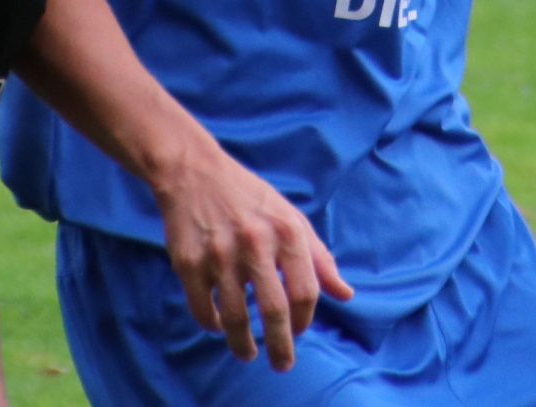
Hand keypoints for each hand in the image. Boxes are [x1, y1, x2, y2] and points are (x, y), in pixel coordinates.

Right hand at [151, 142, 351, 371]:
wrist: (192, 170)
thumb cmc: (248, 197)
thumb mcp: (289, 217)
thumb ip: (319, 257)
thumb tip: (346, 295)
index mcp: (286, 230)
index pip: (305, 292)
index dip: (304, 321)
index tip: (297, 332)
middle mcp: (255, 242)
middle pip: (274, 312)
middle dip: (280, 348)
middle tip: (281, 364)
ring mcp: (219, 254)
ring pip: (236, 319)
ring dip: (244, 345)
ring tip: (248, 353)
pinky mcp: (189, 262)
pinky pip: (203, 310)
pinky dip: (212, 325)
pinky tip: (219, 325)